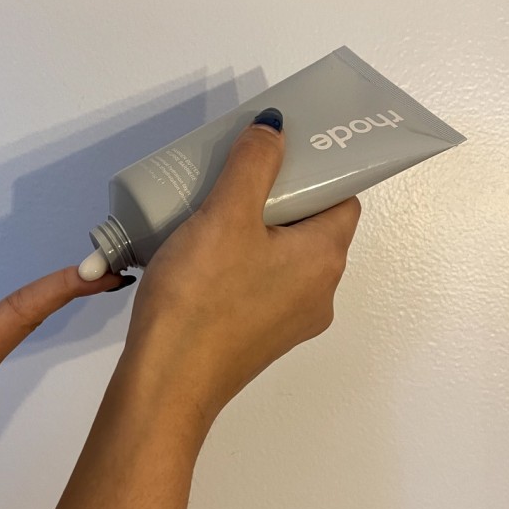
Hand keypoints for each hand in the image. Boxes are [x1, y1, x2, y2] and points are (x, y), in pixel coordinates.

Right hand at [125, 118, 360, 426]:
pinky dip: (242, 267)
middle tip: (236, 182)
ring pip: (282, 261)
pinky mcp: (259, 341)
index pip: (342, 199)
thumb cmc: (200, 296)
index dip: (315, 173)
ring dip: (256, 235)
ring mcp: (290, 324)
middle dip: (277, 201)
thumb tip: (276, 126)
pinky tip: (203, 262)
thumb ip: (253, 164)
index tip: (277, 160)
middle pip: (311, 230)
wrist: (167, 382)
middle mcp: (319, 295)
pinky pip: (260, 288)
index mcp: (324, 260)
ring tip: (212, 218)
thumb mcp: (225, 215)